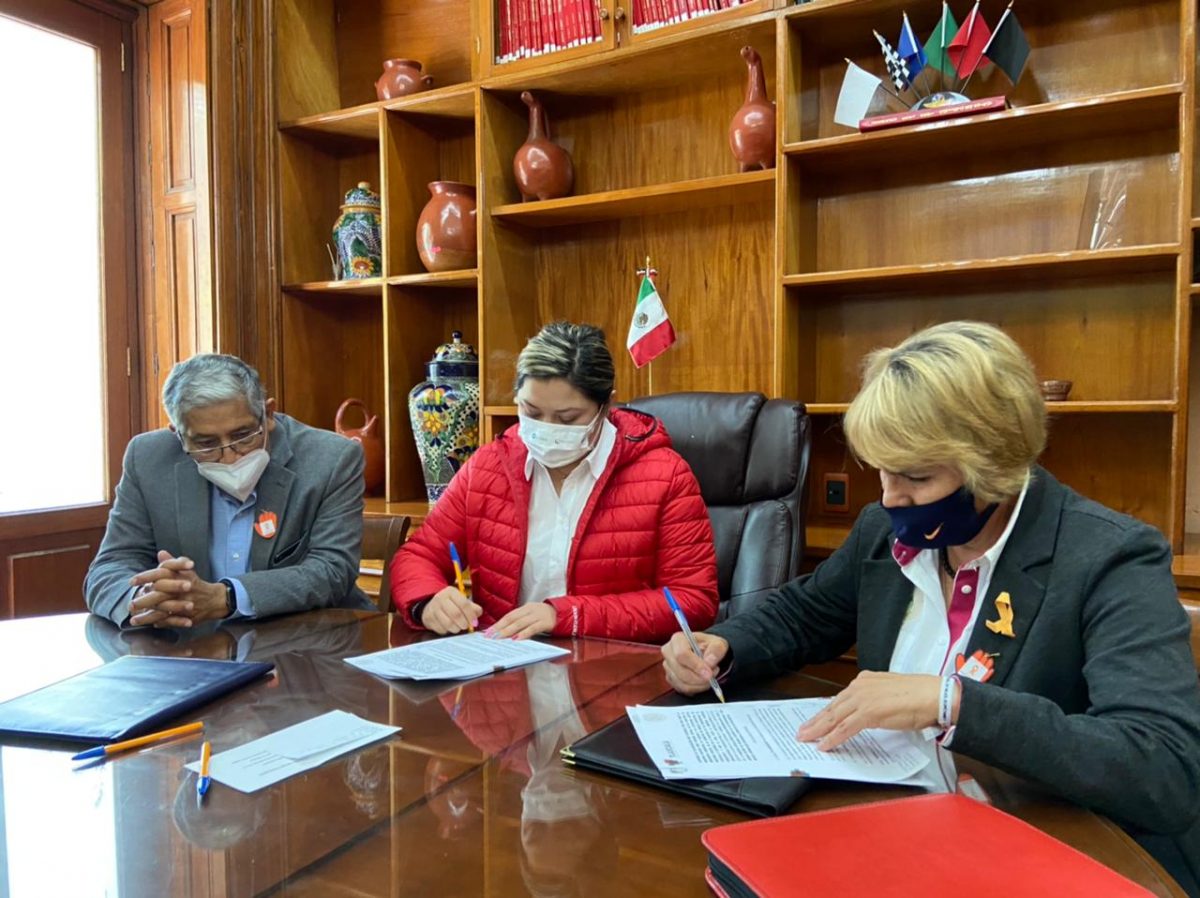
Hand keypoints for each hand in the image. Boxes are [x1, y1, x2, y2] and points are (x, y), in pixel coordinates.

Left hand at [127, 551, 228, 627]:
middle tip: (131, 605)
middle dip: (144, 600)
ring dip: (147, 616)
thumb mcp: (186, 570)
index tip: (132, 582)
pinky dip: (160, 623)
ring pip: (163, 610)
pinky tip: (151, 624)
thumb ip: (172, 562)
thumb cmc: (196, 584)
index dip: (145, 577)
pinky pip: (171, 621)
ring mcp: (185, 604)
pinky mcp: (188, 616)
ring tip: (133, 620)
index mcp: (181, 576)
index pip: (160, 574)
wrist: (215, 599)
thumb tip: (161, 553)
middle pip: (160, 594)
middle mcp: (183, 590)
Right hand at [421, 586, 482, 634]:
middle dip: (464, 623)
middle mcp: (440, 598)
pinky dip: (447, 631)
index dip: (471, 615)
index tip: (474, 622)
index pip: (464, 604)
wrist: (431, 606)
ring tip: (458, 627)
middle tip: (466, 626)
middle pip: (456, 614)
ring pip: (448, 624)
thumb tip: (477, 614)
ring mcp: (432, 609)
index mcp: (451, 592)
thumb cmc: (451, 604)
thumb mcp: (462, 601)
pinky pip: (441, 629)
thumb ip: (472, 607)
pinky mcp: (428, 619)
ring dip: (456, 629)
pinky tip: (449, 627)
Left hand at [488, 603, 555, 639]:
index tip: (488, 632)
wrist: (564, 612)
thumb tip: (504, 632)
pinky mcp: (546, 622)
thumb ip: (521, 622)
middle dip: (500, 628)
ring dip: (508, 631)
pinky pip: (533, 628)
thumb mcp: (532, 616)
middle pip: (512, 618)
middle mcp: (530, 610)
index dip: (498, 623)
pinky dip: (524, 633)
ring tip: (500, 638)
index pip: (509, 616)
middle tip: (490, 636)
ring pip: (520, 623)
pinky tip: (517, 639)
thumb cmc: (545, 617)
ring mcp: (538, 615)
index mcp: (525, 608)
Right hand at [661, 631, 728, 695]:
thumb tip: (709, 661)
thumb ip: (716, 650)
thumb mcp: (718, 644)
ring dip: (699, 684)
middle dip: (699, 678)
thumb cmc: (709, 647)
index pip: (682, 654)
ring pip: (681, 682)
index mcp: (678, 639)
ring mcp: (668, 666)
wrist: (706, 653)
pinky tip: (703, 682)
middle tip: (712, 676)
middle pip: (680, 671)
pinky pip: (682, 689)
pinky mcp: (671, 678)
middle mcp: (669, 652)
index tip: (709, 673)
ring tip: (710, 677)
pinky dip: (696, 689)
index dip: (696, 666)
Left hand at [796, 671, 949, 750]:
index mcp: (865, 680)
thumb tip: (866, 713)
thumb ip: (875, 700)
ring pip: (834, 717)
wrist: (935, 696)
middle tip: (802, 731)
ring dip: (818, 730)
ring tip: (806, 738)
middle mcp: (860, 686)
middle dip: (816, 721)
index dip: (826, 711)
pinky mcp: (869, 712)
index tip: (816, 719)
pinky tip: (824, 744)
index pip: (840, 699)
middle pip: (832, 707)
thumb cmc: (920, 695)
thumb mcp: (890, 694)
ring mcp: (863, 699)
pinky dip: (833, 737)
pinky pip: (845, 728)